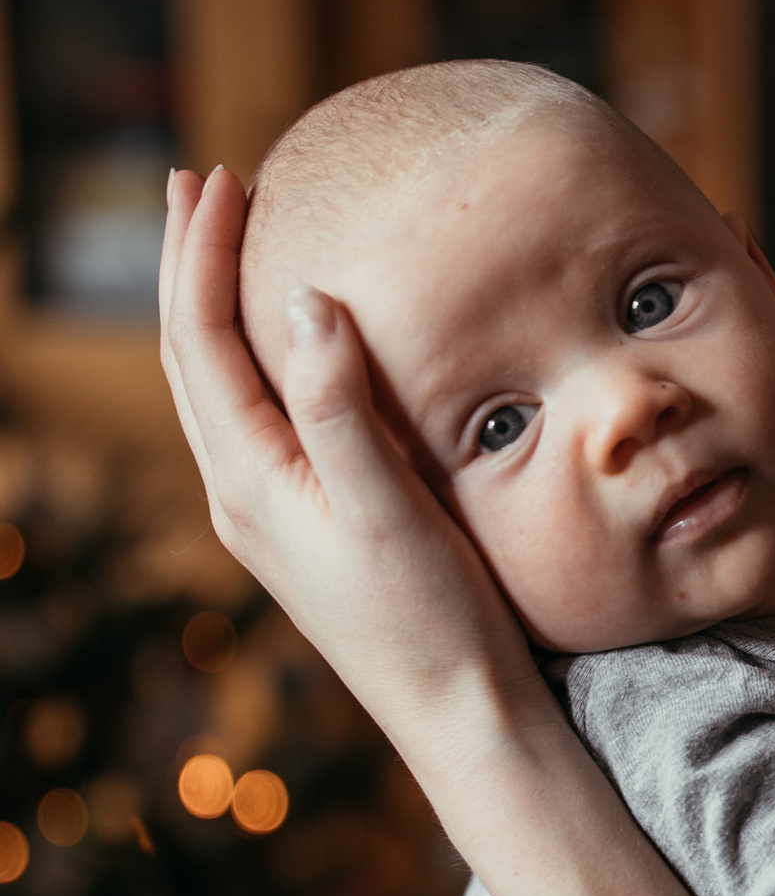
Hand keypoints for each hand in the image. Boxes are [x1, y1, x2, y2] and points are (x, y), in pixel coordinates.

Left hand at [157, 167, 546, 777]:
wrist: (461, 717)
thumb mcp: (387, 510)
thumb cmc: (432, 623)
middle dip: (194, 266)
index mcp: (251, 481)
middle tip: (203, 185)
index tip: (221, 177)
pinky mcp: (311, 533)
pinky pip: (260, 423)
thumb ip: (338, 406)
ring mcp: (274, 518)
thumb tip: (303, 300)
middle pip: (192, 357)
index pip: (203, 341)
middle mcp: (245, 496)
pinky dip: (257, 362)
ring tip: (230, 248)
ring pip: (219, 390)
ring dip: (217, 311)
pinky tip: (292, 351)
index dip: (205, 255)